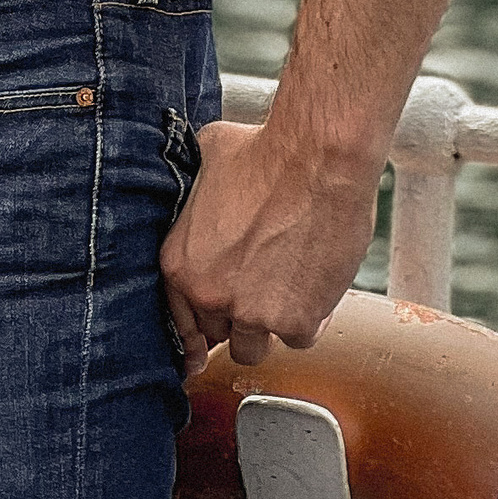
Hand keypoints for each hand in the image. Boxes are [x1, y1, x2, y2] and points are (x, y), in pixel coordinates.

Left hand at [159, 118, 379, 375]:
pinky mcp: (296, 321)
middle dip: (236, 317)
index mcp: (180, 262)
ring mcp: (252, 312)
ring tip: (285, 291)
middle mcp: (210, 294)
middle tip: (258, 292)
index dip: (198, 323)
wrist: (317, 159)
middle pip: (218, 334)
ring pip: (254, 348)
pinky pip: (299, 338)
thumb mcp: (205, 163)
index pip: (180, 317)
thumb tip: (200, 189)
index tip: (209, 332)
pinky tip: (313, 287)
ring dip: (268, 326)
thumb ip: (196, 194)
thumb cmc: (264, 150)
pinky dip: (308, 319)